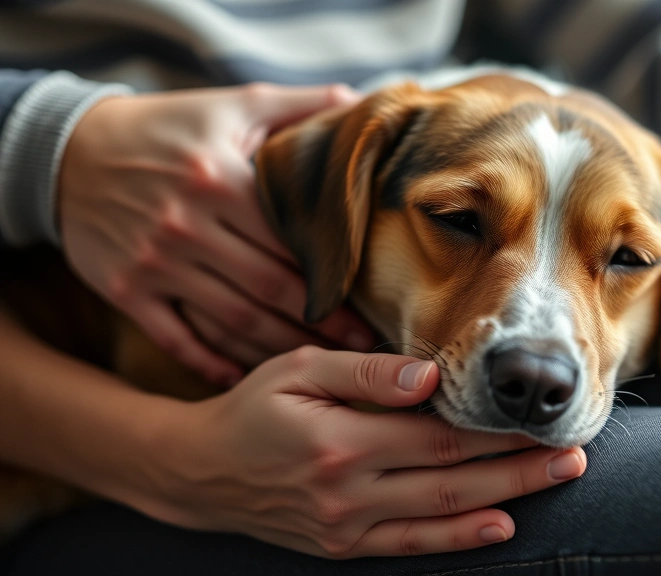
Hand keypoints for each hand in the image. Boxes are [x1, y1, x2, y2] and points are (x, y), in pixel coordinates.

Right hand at [58, 84, 375, 384]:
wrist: (68, 152)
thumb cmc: (166, 128)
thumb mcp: (231, 106)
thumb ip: (300, 105)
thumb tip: (362, 102)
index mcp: (222, 181)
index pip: (292, 239)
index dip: (335, 273)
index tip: (372, 298)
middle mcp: (188, 226)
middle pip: (270, 286)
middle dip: (322, 320)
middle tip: (363, 344)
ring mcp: (156, 264)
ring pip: (233, 319)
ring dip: (280, 347)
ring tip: (323, 365)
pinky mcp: (128, 291)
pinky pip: (176, 338)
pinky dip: (210, 363)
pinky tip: (245, 379)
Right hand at [145, 347, 585, 557]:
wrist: (203, 471)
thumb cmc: (254, 408)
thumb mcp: (298, 371)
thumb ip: (365, 372)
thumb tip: (429, 375)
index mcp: (342, 441)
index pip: (439, 433)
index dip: (495, 428)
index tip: (540, 417)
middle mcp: (350, 489)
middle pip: (453, 477)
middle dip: (520, 466)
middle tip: (573, 454)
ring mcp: (348, 526)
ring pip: (441, 515)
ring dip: (504, 498)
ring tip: (554, 480)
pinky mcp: (343, 546)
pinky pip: (410, 546)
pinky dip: (457, 540)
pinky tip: (498, 527)